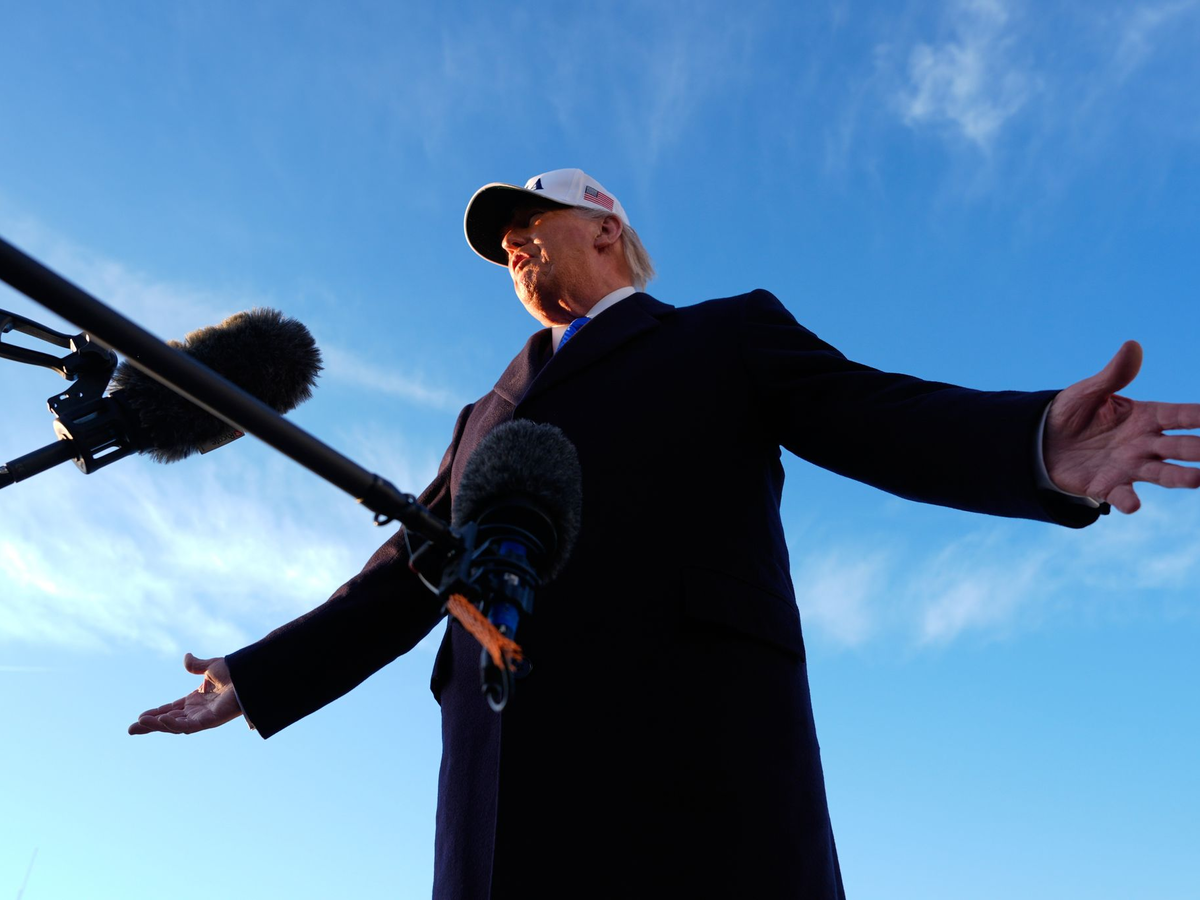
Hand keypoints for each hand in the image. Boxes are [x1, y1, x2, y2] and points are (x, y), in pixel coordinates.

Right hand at [128, 653, 243, 734]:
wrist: (250, 674)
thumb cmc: (236, 672)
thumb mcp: (212, 667)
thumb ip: (197, 665)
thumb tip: (186, 657)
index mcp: (196, 700)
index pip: (171, 709)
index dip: (156, 713)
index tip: (140, 717)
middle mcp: (198, 711)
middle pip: (169, 721)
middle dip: (150, 726)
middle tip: (131, 729)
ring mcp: (204, 718)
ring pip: (176, 726)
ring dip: (158, 725)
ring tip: (140, 724)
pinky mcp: (210, 721)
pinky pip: (189, 726)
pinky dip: (174, 724)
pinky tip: (161, 720)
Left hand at [1045, 340, 1199, 513]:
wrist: (1041, 442)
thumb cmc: (1071, 413)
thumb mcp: (1088, 392)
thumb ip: (1113, 375)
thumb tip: (1132, 345)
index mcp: (1145, 417)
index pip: (1180, 415)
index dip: (1199, 416)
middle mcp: (1144, 443)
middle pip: (1179, 447)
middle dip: (1198, 449)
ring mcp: (1128, 466)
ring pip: (1162, 473)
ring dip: (1179, 477)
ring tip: (1197, 479)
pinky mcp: (1107, 485)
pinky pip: (1121, 495)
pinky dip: (1128, 500)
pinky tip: (1133, 505)